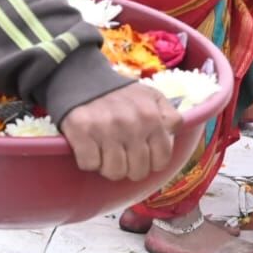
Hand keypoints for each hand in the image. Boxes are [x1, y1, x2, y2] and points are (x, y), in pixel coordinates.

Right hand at [61, 83, 179, 181]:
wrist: (85, 79)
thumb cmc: (123, 95)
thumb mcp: (154, 98)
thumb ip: (170, 118)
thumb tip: (172, 137)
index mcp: (152, 118)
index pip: (161, 160)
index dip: (153, 163)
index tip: (144, 157)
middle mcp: (131, 125)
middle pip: (137, 171)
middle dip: (131, 168)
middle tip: (123, 156)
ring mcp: (105, 129)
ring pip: (114, 172)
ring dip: (109, 167)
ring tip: (107, 153)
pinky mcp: (81, 132)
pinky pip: (89, 164)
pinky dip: (89, 161)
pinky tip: (91, 148)